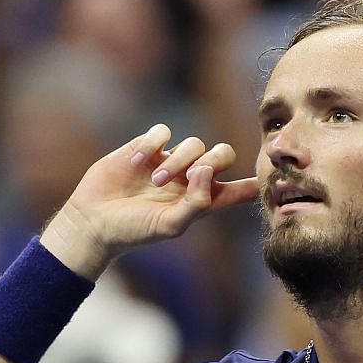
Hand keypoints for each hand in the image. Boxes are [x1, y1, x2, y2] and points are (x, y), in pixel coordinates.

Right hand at [41, 124, 257, 279]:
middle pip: (222, 154)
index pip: (236, 190)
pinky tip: (136, 163)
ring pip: (193, 143)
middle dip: (215, 159)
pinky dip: (152, 144)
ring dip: (176, 161)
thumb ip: (198, 202)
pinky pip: (162, 132)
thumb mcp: (171, 225)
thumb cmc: (134, 230)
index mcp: (201, 201)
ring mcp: (168, 161)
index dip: (253, 184)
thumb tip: (207, 170)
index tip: (267, 179)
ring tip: (155, 180)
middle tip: (195, 173)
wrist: (94, 221)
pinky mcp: (145, 147)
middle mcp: (189, 179)